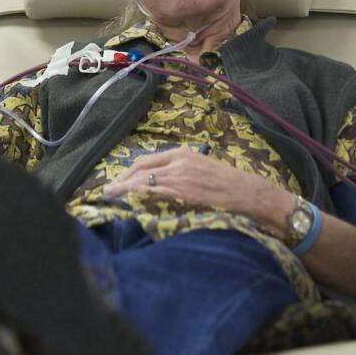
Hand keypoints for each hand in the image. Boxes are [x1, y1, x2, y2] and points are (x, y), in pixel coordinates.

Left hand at [103, 147, 292, 233]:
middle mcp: (178, 161)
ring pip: (143, 180)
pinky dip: (138, 195)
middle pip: (140, 168)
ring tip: (112, 196)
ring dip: (124, 188)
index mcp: (182, 153)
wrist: (246, 191)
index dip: (128, 171)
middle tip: (109, 190)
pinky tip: (129, 200)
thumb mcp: (201, 169)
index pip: (146, 161)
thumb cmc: (227, 183)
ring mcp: (179, 176)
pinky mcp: (182, 191)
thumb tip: (162, 181)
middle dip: (121, 179)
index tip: (118, 180)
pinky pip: (154, 191)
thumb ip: (181, 171)